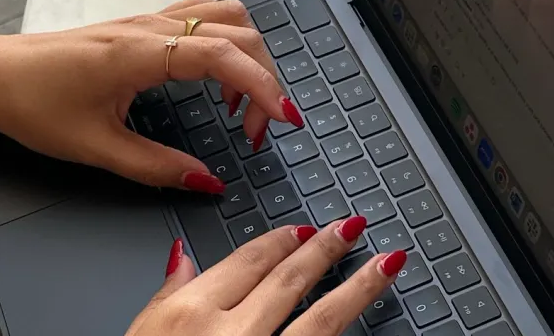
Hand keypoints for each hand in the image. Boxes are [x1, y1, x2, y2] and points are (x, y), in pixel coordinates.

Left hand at [0, 0, 304, 192]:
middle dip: (263, 78)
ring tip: (241, 104)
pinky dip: (227, 41)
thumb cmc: (33, 104)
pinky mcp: (143, 24)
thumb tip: (207, 182)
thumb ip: (156, 167)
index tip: (282, 120)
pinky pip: (203, 15)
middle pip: (239, 31)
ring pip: (226, 15)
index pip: (226, 55)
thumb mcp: (95, 148)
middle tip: (257, 129)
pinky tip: (216, 77)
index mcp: (142, 52)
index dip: (264, 86)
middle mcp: (152, 26)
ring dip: (248, 55)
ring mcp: (149, 19)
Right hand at [126, 217, 406, 335]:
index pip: (245, 262)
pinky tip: (376, 322)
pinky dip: (347, 335)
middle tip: (350, 229)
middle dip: (324, 250)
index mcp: (189, 314)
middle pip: (287, 280)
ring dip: (359, 286)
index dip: (280, 242)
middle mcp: (231, 334)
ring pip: (322, 319)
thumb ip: (166, 296)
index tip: (303, 232)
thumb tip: (183, 258)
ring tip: (387, 263)